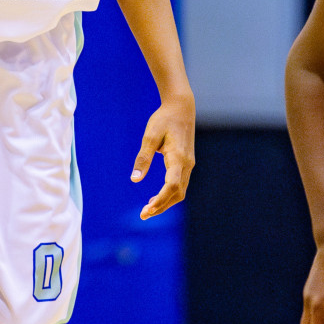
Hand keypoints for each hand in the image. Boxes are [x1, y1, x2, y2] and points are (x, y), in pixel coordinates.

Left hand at [131, 96, 194, 219]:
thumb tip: (135, 179)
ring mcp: (188, 165)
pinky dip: (169, 194)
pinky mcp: (186, 163)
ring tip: (148, 210)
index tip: (148, 210)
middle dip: (162, 206)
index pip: (172, 186)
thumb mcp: (150, 136)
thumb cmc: (164, 119)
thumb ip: (143, 158)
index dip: (161, 200)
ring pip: (180, 191)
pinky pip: (180, 184)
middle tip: (143, 215)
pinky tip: (157, 198)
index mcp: (178, 158)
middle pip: (177, 193)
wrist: (181, 108)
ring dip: (166, 202)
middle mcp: (187, 164)